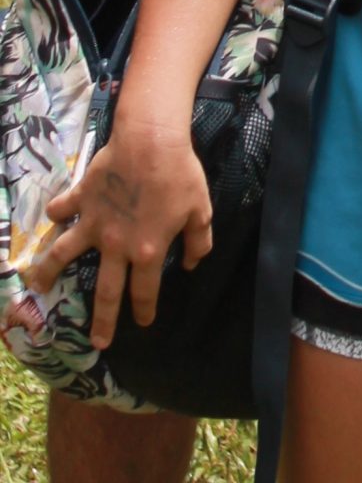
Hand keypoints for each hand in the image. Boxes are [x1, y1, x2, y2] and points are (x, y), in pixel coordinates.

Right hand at [28, 119, 212, 348]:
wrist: (151, 141)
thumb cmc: (180, 174)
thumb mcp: (200, 209)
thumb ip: (199, 240)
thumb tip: (193, 264)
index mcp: (147, 249)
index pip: (145, 290)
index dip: (145, 310)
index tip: (144, 322)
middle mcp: (116, 244)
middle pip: (106, 292)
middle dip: (102, 321)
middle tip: (97, 343)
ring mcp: (94, 223)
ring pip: (63, 256)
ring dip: (48, 273)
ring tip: (39, 287)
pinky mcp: (81, 199)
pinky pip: (62, 209)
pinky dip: (56, 213)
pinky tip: (52, 218)